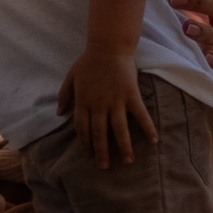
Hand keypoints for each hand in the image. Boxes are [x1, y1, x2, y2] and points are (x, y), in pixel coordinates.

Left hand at [57, 44, 156, 168]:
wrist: (109, 46)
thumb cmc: (89, 61)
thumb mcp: (70, 77)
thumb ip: (64, 96)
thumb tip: (59, 114)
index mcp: (83, 102)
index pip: (82, 128)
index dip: (85, 143)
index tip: (88, 155)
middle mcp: (98, 105)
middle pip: (99, 134)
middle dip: (101, 152)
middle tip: (104, 166)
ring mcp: (115, 101)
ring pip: (119, 129)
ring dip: (123, 146)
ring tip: (127, 161)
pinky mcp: (131, 95)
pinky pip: (140, 115)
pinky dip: (147, 128)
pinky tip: (153, 140)